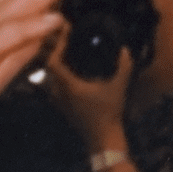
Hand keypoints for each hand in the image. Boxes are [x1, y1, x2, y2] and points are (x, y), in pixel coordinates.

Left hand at [44, 27, 131, 152]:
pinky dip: (58, 75)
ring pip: (49, 77)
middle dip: (53, 50)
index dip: (56, 45)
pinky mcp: (61, 106)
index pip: (52, 62)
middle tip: (63, 38)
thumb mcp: (118, 87)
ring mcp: (58, 100)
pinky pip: (54, 85)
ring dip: (55, 63)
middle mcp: (58, 92)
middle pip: (47, 66)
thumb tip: (125, 49)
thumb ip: (123, 66)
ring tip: (65, 51)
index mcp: (68, 86)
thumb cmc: (109, 112)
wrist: (102, 138)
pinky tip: (69, 70)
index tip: (64, 33)